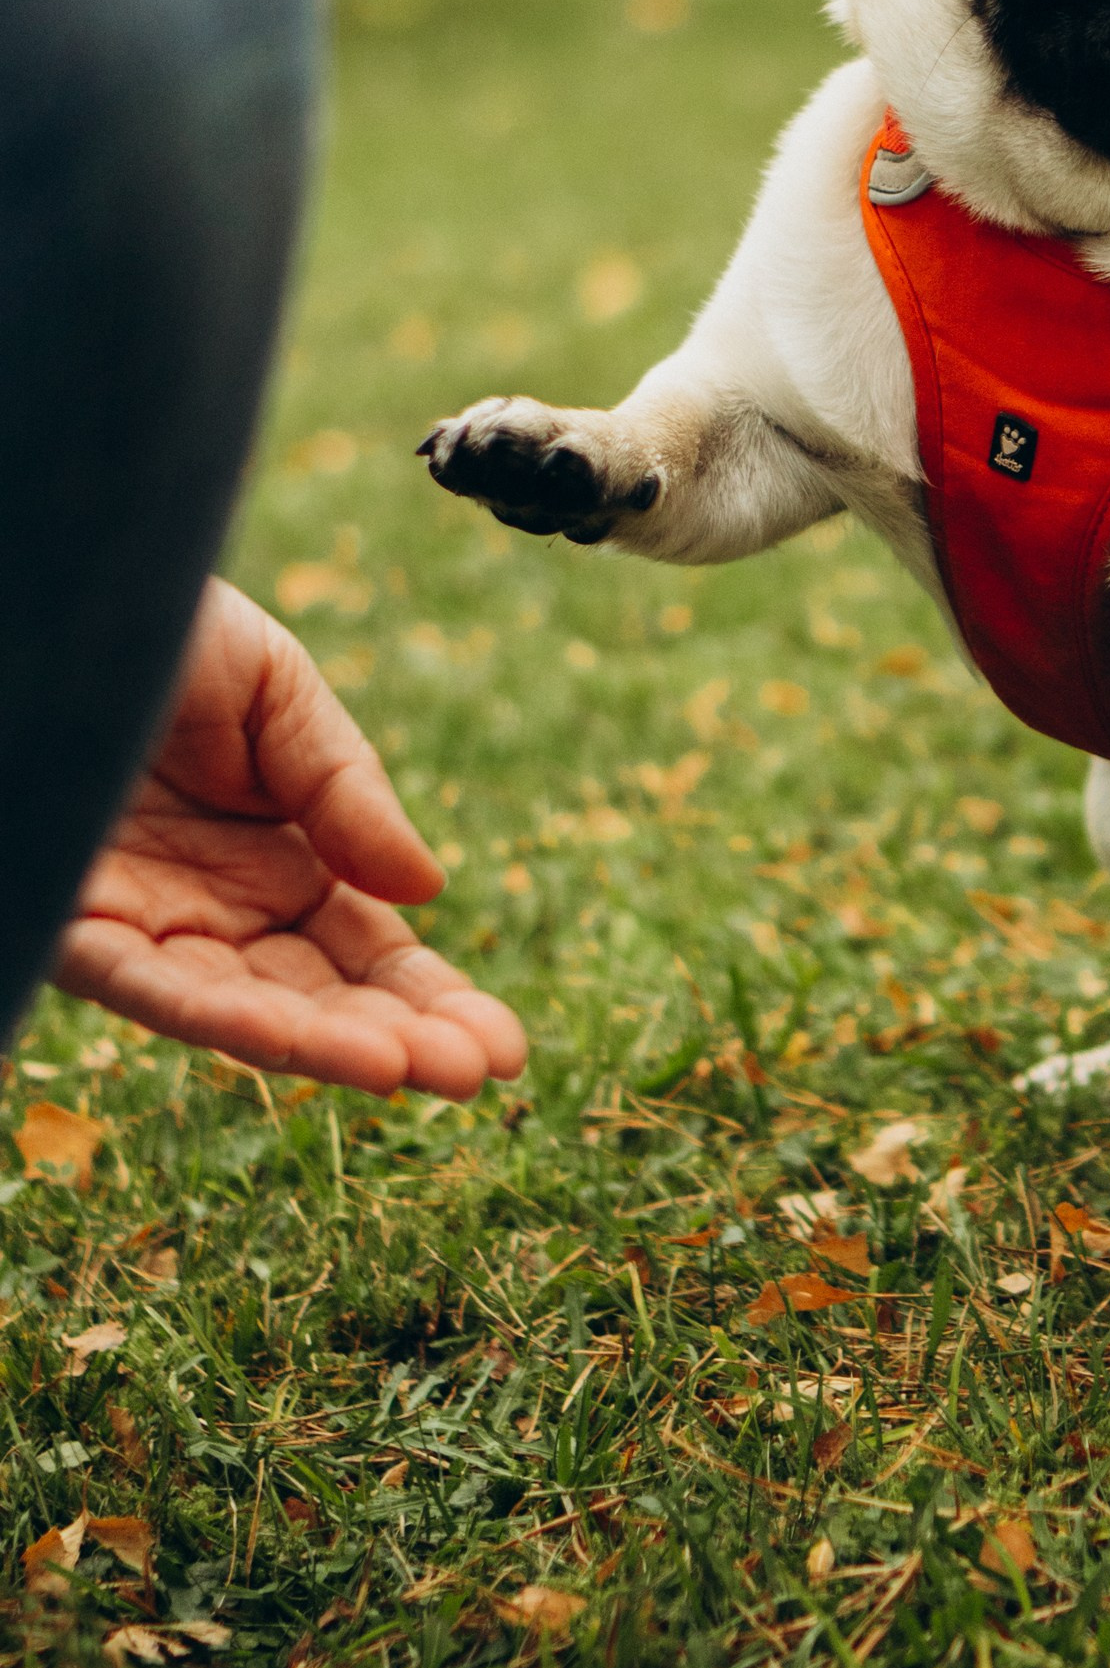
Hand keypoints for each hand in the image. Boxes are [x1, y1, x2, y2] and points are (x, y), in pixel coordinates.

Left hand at [52, 581, 525, 1099]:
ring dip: (322, 1047)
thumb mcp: (276, 690)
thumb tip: (429, 889)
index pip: (367, 950)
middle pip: (319, 997)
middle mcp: (214, 911)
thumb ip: (344, 788)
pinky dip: (212, 1015)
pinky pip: (144, 987)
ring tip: (411, 1069)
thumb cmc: (152, 629)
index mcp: (275, 855)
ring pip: (242, 1010)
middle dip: (400, 1040)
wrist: (43, 593)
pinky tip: (282, 1036)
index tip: (505, 1049)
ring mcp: (143, 926)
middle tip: (480, 1074)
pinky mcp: (70, 926)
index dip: (433, 1000)